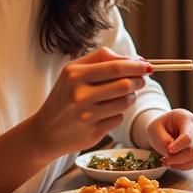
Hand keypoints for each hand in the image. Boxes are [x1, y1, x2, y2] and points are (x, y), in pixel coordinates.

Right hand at [29, 47, 150, 158]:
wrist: (45, 131)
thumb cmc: (65, 96)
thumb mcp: (74, 72)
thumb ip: (103, 60)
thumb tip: (137, 60)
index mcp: (74, 74)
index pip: (115, 66)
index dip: (136, 66)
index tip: (148, 66)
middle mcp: (78, 95)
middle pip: (124, 84)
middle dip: (138, 81)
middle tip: (140, 80)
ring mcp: (85, 116)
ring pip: (125, 102)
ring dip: (131, 97)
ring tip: (124, 95)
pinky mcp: (92, 133)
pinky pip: (118, 118)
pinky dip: (119, 113)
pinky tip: (107, 112)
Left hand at [143, 109, 192, 168]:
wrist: (162, 129)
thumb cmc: (159, 126)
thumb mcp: (155, 129)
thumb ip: (164, 140)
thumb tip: (171, 153)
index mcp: (187, 118)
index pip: (187, 136)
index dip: (178, 146)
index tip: (168, 150)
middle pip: (192, 149)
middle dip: (177, 158)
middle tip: (163, 160)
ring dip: (179, 163)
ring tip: (165, 162)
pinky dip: (182, 167)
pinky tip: (171, 164)